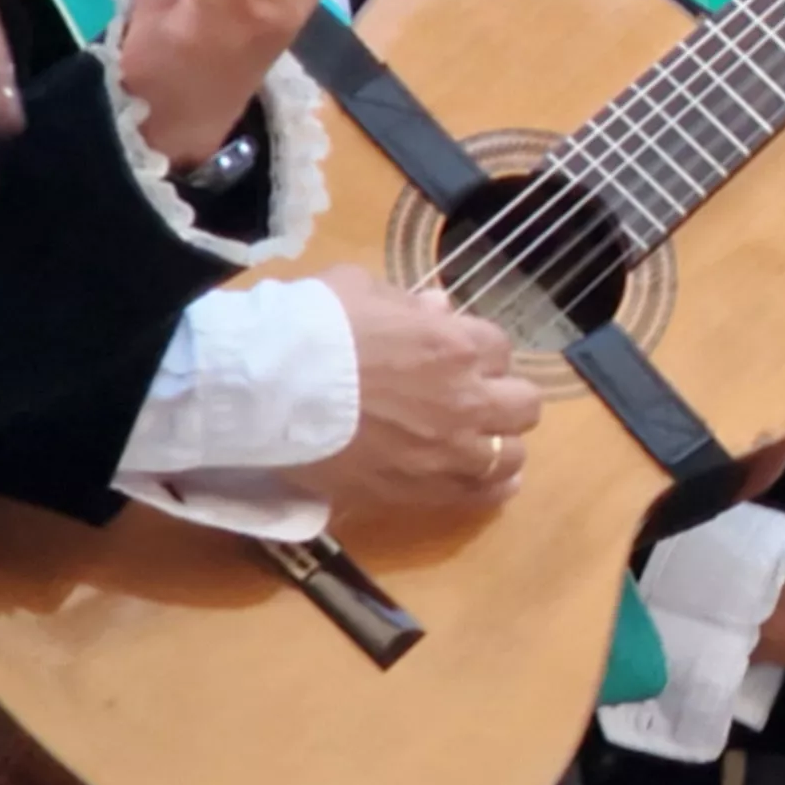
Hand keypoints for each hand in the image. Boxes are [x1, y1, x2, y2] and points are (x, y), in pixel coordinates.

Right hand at [295, 265, 542, 513]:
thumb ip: (408, 304)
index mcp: (456, 344)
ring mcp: (448, 449)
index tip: (453, 358)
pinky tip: (487, 480)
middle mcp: (466, 399)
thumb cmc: (308, 329)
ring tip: (475, 442)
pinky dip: (491, 486)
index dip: (475, 353)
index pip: (498, 348)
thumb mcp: (360, 292)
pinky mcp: (421, 488)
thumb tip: (437, 306)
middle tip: (471, 399)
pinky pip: (482, 493)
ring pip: (511, 453)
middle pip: (522, 404)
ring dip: (498, 444)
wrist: (262, 389)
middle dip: (501, 397)